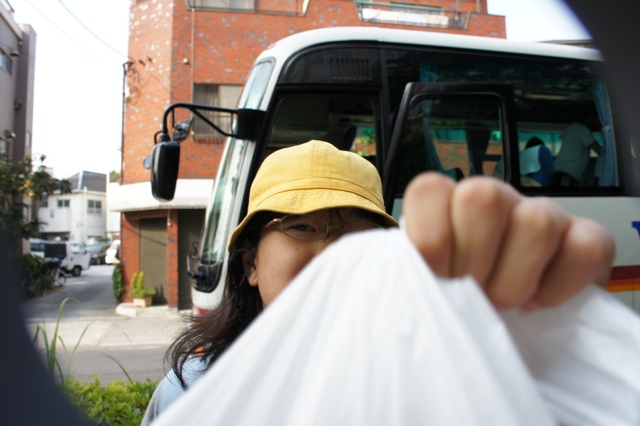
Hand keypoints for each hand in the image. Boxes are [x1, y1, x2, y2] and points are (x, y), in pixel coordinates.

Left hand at [402, 173, 614, 310]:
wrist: (508, 314)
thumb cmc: (461, 294)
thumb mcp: (427, 283)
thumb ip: (412, 274)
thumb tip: (406, 287)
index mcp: (447, 202)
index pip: (430, 190)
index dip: (429, 236)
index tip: (433, 278)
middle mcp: (495, 199)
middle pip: (482, 197)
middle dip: (472, 260)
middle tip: (470, 294)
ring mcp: (543, 213)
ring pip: (535, 222)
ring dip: (513, 279)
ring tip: (501, 305)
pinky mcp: (585, 238)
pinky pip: (584, 248)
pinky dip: (559, 285)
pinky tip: (538, 303)